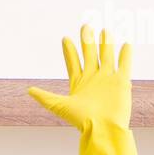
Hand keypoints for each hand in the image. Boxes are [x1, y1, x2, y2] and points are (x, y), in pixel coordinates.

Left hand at [27, 25, 140, 154]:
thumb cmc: (81, 120)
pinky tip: (125, 44)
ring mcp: (108, 79)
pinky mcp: (122, 82)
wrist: (103, 129)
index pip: (73, 63)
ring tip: (104, 30)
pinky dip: (125, 55)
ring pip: (106, 56)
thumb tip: (28, 90)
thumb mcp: (59, 106)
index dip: (69, 51)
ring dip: (105, 43)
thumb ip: (45, 97)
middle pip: (90, 55)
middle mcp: (93, 79)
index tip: (65, 39)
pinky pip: (124, 64)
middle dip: (87, 41)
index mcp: (79, 84)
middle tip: (85, 26)